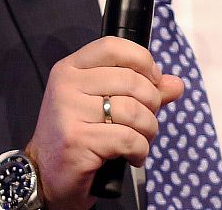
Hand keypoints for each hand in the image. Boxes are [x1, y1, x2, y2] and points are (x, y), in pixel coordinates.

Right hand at [24, 36, 183, 209]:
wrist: (45, 175)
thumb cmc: (78, 136)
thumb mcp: (105, 105)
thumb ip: (141, 91)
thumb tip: (176, 84)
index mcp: (71, 69)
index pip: (113, 46)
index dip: (142, 60)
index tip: (153, 80)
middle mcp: (67, 85)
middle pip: (131, 80)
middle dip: (151, 104)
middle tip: (146, 122)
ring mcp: (69, 111)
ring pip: (133, 111)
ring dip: (148, 130)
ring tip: (140, 141)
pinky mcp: (77, 140)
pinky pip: (128, 139)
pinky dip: (139, 151)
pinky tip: (132, 156)